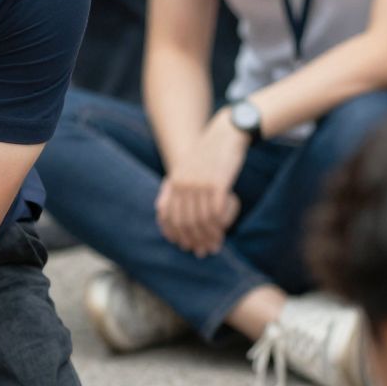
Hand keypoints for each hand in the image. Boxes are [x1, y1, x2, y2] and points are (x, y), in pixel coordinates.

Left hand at [156, 115, 249, 256]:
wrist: (226, 133)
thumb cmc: (207, 153)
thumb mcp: (185, 168)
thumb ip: (173, 187)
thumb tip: (160, 209)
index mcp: (174, 181)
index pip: (170, 216)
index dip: (176, 234)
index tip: (184, 246)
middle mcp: (184, 183)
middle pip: (185, 221)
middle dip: (194, 240)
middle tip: (202, 252)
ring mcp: (200, 183)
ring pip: (201, 219)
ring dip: (208, 236)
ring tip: (215, 245)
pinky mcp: (218, 183)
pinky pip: (216, 211)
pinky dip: (219, 225)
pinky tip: (223, 231)